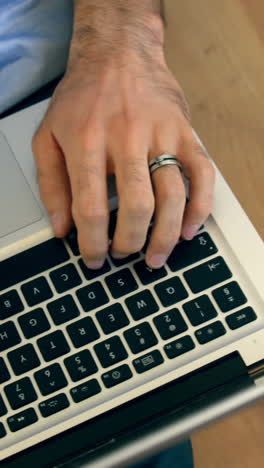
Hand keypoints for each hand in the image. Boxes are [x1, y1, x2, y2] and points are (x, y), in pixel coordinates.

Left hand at [32, 48, 214, 268]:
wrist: (119, 53)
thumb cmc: (82, 97)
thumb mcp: (48, 135)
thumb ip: (50, 183)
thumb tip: (61, 229)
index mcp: (87, 141)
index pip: (91, 206)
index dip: (93, 242)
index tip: (94, 258)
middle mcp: (127, 138)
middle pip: (137, 206)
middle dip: (130, 243)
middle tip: (123, 254)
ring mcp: (161, 134)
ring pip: (172, 196)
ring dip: (165, 236)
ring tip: (154, 257)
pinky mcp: (185, 132)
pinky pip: (203, 175)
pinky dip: (200, 207)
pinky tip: (189, 229)